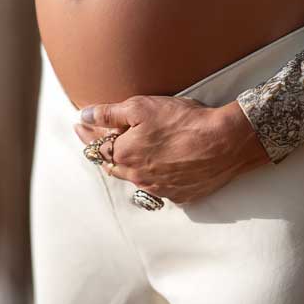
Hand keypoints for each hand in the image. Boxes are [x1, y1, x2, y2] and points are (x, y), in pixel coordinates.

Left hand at [74, 95, 270, 203]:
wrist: (224, 142)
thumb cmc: (182, 121)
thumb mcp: (140, 108)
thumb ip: (108, 113)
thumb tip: (84, 115)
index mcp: (124, 155)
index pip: (96, 147)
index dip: (87, 134)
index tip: (79, 126)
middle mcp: (138, 177)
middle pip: (112, 166)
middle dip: (103, 152)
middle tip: (97, 141)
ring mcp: (160, 190)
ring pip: (135, 179)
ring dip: (127, 166)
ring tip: (125, 155)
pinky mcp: (181, 196)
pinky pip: (159, 188)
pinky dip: (153, 177)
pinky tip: (157, 168)